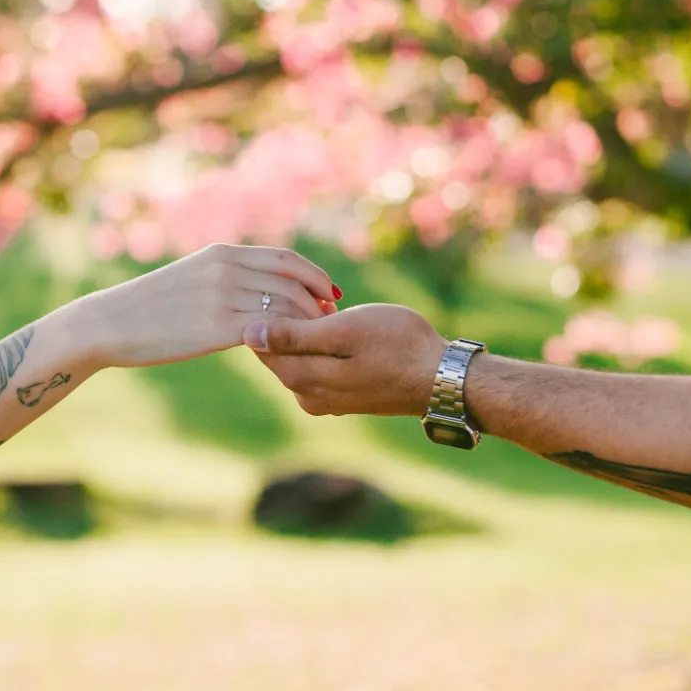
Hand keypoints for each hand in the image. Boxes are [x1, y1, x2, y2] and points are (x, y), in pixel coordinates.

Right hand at [82, 243, 340, 367]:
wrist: (110, 323)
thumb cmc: (150, 306)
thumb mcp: (192, 276)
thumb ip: (226, 276)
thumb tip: (258, 287)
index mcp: (223, 253)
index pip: (286, 259)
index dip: (315, 276)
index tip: (329, 294)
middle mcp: (227, 269)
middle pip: (294, 282)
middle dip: (320, 302)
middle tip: (333, 323)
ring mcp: (222, 297)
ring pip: (287, 308)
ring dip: (310, 325)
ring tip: (318, 342)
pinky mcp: (216, 328)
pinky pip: (269, 332)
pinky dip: (288, 342)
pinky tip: (291, 355)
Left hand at [243, 303, 446, 415]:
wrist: (442, 376)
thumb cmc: (397, 345)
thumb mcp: (344, 331)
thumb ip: (294, 336)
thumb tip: (248, 335)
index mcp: (302, 380)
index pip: (261, 342)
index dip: (274, 311)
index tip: (299, 290)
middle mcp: (306, 396)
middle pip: (277, 352)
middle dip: (291, 321)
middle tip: (321, 298)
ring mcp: (323, 399)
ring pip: (298, 358)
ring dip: (308, 332)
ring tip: (335, 311)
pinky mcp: (340, 397)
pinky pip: (316, 366)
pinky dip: (321, 346)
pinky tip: (343, 330)